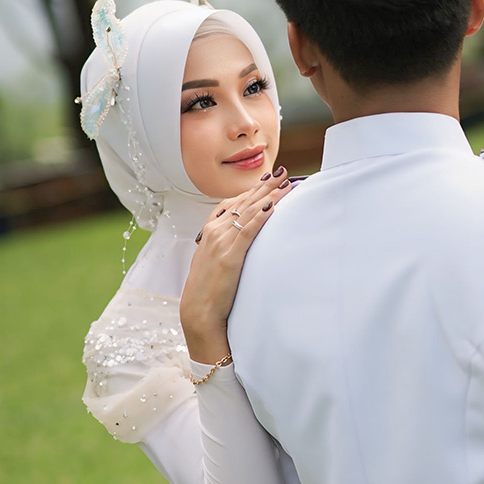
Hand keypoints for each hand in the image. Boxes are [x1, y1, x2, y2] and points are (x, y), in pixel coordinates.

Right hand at [179, 170, 291, 363]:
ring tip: (285, 184)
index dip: (251, 190)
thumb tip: (239, 238)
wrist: (198, 310)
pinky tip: (272, 206)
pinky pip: (248, 231)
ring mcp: (221, 243)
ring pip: (248, 212)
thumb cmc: (207, 288)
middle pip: (243, 202)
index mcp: (209, 231)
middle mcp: (214, 232)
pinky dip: (260, 217)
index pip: (232, 202)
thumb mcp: (212, 260)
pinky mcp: (230, 256)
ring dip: (269, 196)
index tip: (267, 179)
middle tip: (283, 173)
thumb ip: (224, 244)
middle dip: (265, 186)